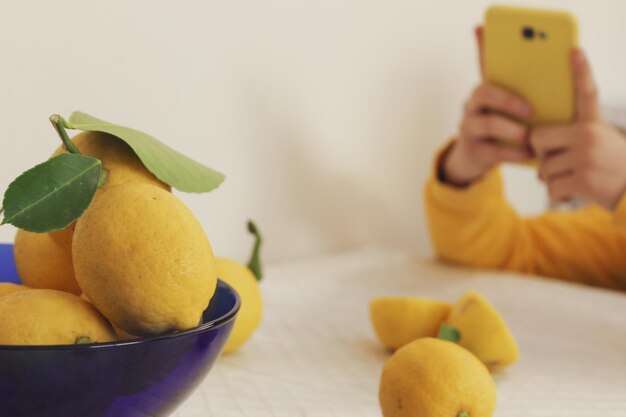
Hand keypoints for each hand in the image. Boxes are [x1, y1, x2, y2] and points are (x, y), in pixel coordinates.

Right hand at [443, 27, 533, 185]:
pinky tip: (529, 154)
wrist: (474, 157)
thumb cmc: (498, 125)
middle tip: (531, 110)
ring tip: (530, 137)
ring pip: (487, 124)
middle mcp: (472, 106)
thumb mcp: (504, 105)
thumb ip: (519, 86)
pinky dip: (514, 153)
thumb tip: (548, 68)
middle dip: (509, 100)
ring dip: (512, 130)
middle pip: (484, 93)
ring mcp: (469, 128)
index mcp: (483, 90)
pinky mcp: (473, 151)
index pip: (485, 67)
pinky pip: (493, 151)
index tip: (516, 61)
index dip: (491, 56)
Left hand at [531, 50, 625, 209]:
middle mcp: (590, 135)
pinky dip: (558, 195)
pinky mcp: (582, 178)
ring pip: (543, 168)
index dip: (581, 71)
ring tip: (578, 179)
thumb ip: (569, 138)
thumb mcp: (597, 144)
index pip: (587, 93)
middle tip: (564, 164)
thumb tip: (534, 143)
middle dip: (543, 155)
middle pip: (538, 139)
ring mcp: (586, 156)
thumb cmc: (608, 168)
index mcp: (593, 124)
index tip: (575, 51)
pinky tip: (576, 192)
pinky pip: (551, 187)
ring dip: (554, 179)